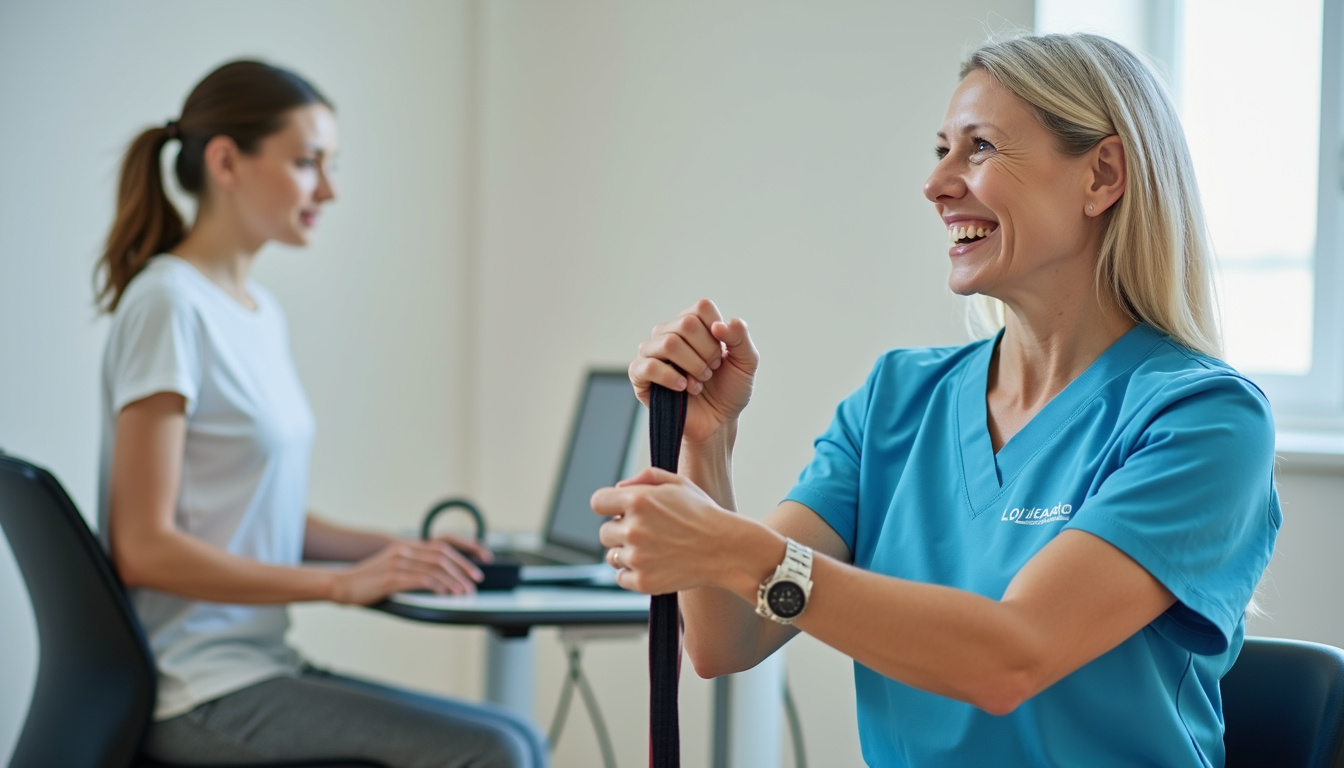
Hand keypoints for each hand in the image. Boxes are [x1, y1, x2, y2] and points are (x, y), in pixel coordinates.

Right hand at [330, 539, 485, 604]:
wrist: (341, 585)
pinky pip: (422, 580)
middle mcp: (404, 551)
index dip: (465, 549)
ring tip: (465, 591)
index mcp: (406, 546)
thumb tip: (438, 578)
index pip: (442, 543)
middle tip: (476, 580)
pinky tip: (447, 594)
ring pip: (436, 568)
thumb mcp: (392, 568)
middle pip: (443, 555)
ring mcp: (398, 563)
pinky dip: (438, 586)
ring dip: (454, 580)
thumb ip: (412, 568)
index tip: (481, 557)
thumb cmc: (367, 581)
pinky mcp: (392, 578)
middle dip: (464, 567)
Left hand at [592, 467, 746, 594]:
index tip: (620, 511)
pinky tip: (654, 564)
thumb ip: (645, 477)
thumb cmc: (703, 514)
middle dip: (620, 530)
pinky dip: (633, 574)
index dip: (609, 505)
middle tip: (648, 532)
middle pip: (604, 532)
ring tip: (655, 548)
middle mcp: (633, 529)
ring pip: (612, 556)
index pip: (598, 502)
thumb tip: (619, 487)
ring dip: (627, 552)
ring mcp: (637, 557)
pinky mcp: (643, 581)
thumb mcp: (678, 483)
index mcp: (638, 500)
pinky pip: (621, 577)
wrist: (726, 549)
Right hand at [631, 299, 758, 445]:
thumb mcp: (747, 362)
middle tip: (711, 371)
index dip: (717, 333)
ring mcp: (652, 352)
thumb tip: (721, 323)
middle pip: (686, 324)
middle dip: (707, 352)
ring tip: (699, 382)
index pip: (702, 308)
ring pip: (669, 343)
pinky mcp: (639, 374)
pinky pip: (648, 366)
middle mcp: (669, 333)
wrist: (717, 422)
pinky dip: (670, 378)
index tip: (722, 355)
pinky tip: (682, 388)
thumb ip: (740, 337)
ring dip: (692, 366)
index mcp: (693, 324)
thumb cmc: (729, 389)